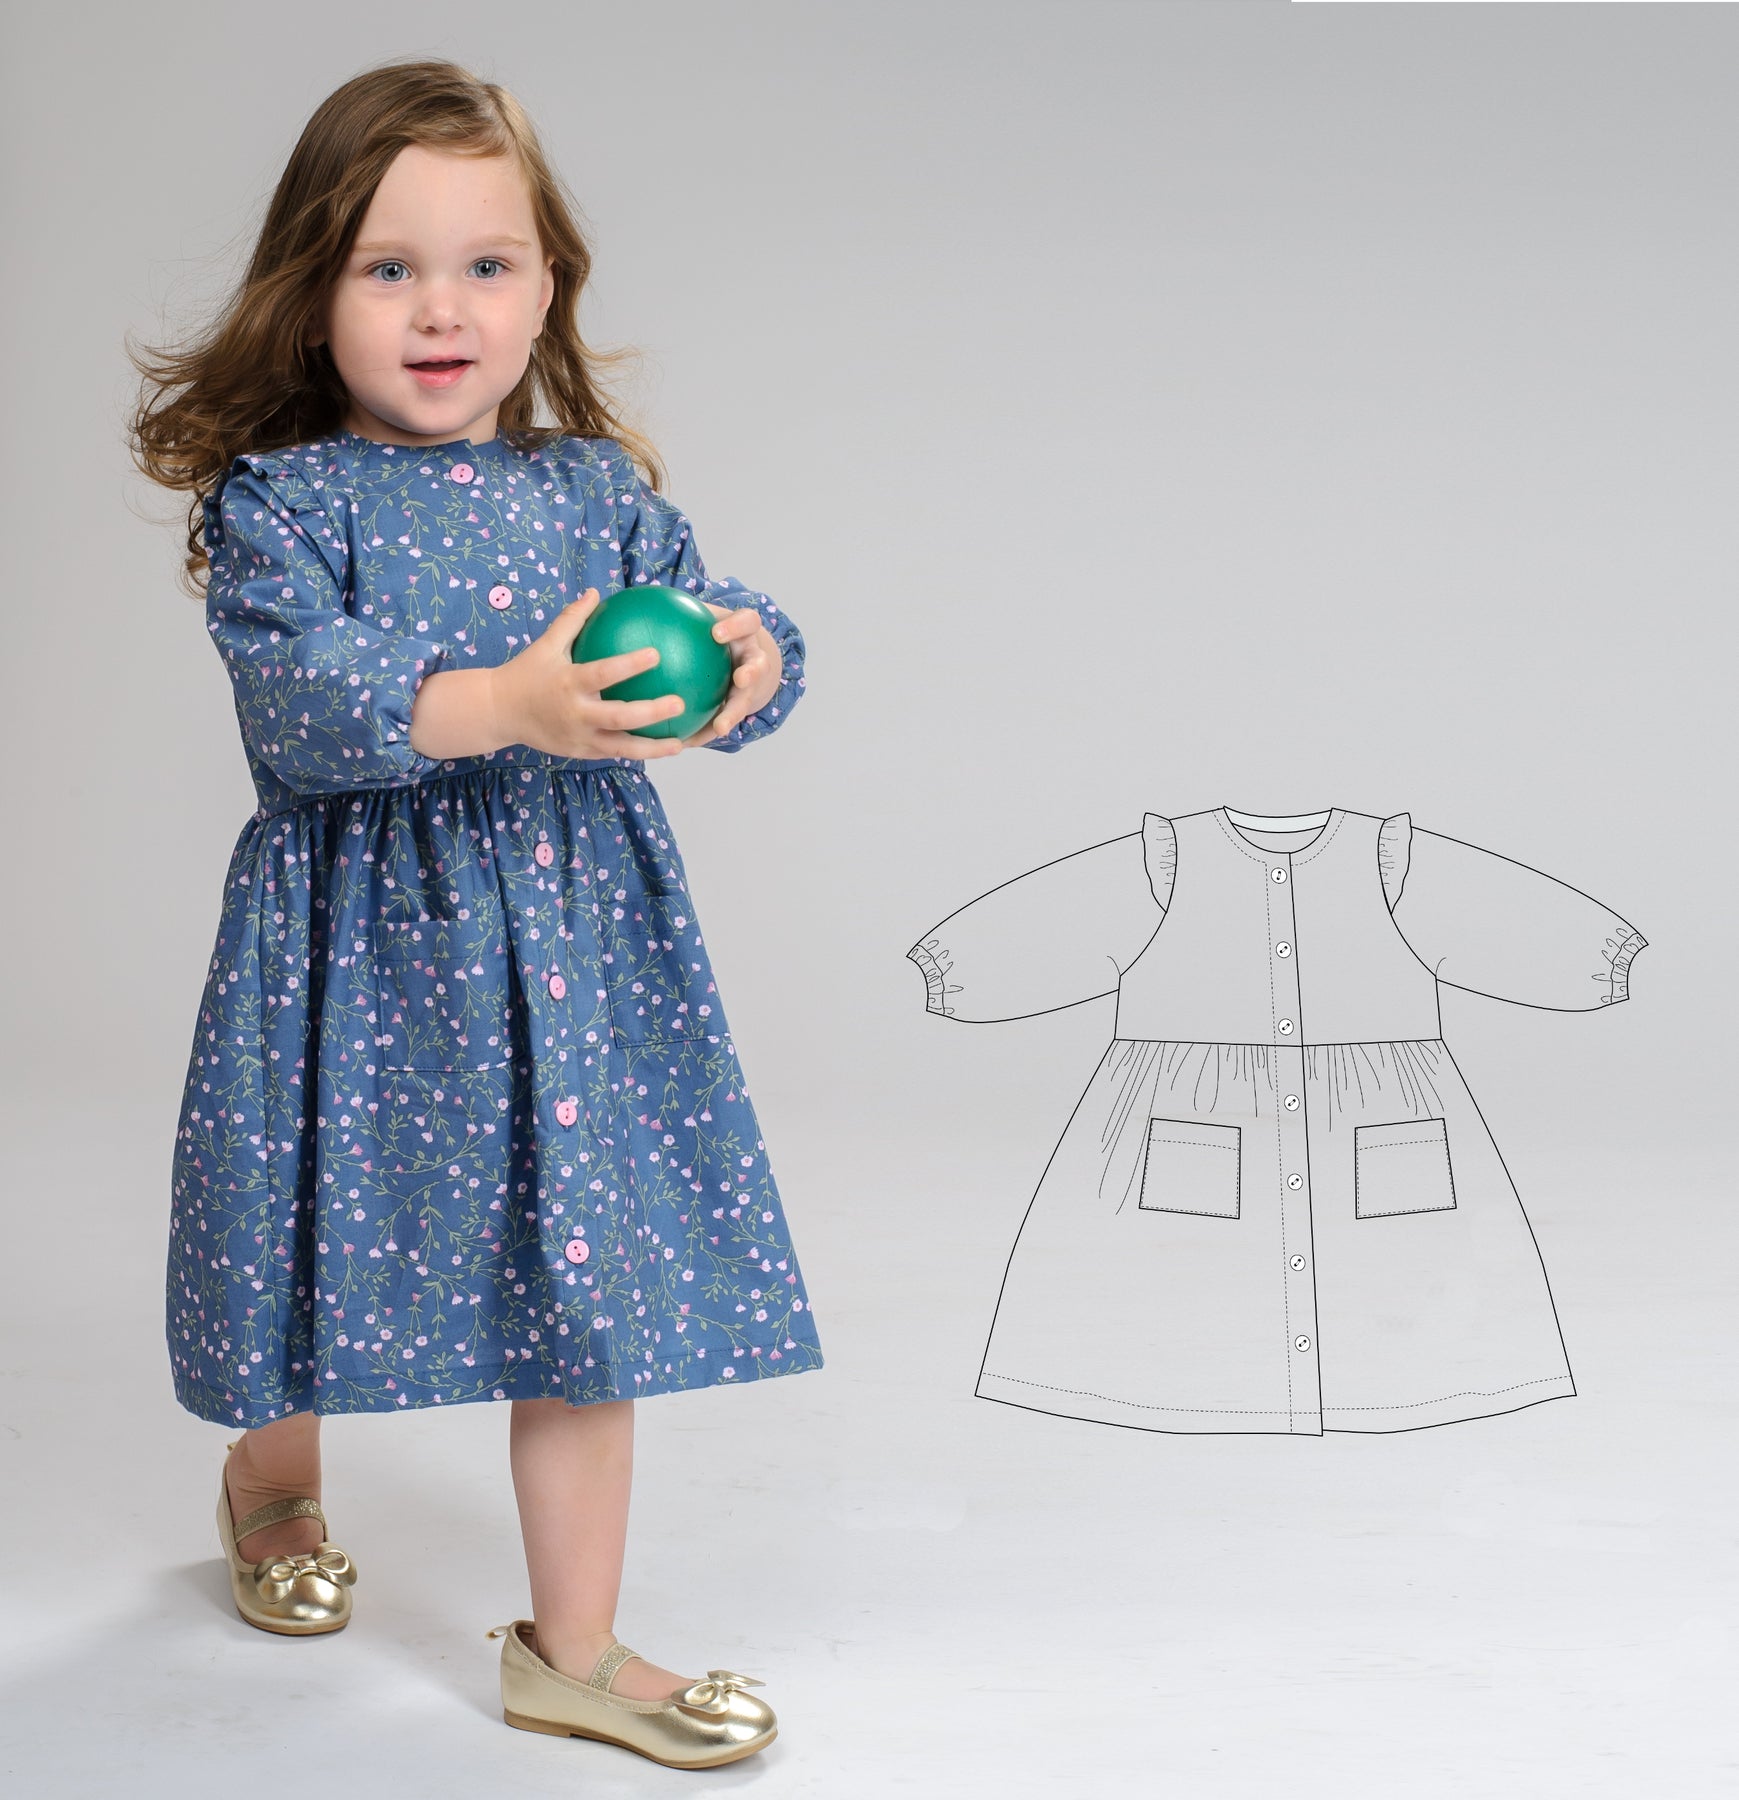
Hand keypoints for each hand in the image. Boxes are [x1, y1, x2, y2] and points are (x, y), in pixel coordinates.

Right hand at [489, 588, 688, 761]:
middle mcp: (576, 714)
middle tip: (679, 703)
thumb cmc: (526, 673)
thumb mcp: (545, 644)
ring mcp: (579, 738)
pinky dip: (638, 753)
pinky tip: (663, 748)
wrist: (498, 712)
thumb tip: (595, 593)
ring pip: (621, 747)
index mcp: (569, 683)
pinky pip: (613, 754)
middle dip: (651, 712)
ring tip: (681, 744)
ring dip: (653, 747)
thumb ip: (572, 620)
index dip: (630, 665)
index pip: (603, 673)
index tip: (656, 654)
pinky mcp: (580, 753)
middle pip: (619, 717)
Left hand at [680, 603, 784, 746]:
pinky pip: (725, 720)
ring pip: (745, 700)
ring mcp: (750, 685)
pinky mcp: (740, 706)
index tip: (717, 633)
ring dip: (734, 713)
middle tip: (740, 679)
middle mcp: (752, 658)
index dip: (735, 627)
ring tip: (720, 728)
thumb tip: (634, 602)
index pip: (747, 622)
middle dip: (751, 673)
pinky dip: (708, 732)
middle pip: (758, 666)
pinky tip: (686, 742)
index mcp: (744, 632)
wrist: (741, 658)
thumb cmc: (713, 632)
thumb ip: (678, 611)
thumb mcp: (702, 617)